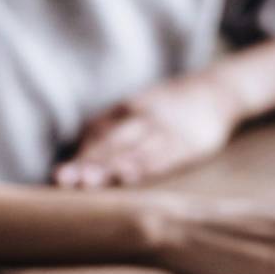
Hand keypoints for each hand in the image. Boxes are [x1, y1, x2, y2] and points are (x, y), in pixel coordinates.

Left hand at [54, 70, 240, 188]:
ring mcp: (163, 129)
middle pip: (109, 143)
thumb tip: (78, 161)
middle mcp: (140, 118)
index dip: (79, 156)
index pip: (97, 135)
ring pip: (132, 150)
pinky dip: (145, 165)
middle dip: (86, 163)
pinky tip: (130, 176)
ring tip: (87, 183)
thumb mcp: (138, 112)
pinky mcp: (187, 141)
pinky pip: (163, 155)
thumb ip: (110, 133)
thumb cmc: (167, 111)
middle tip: (64, 181)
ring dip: (109, 167)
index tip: (57, 177)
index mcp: (125, 112)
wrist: (217, 90)